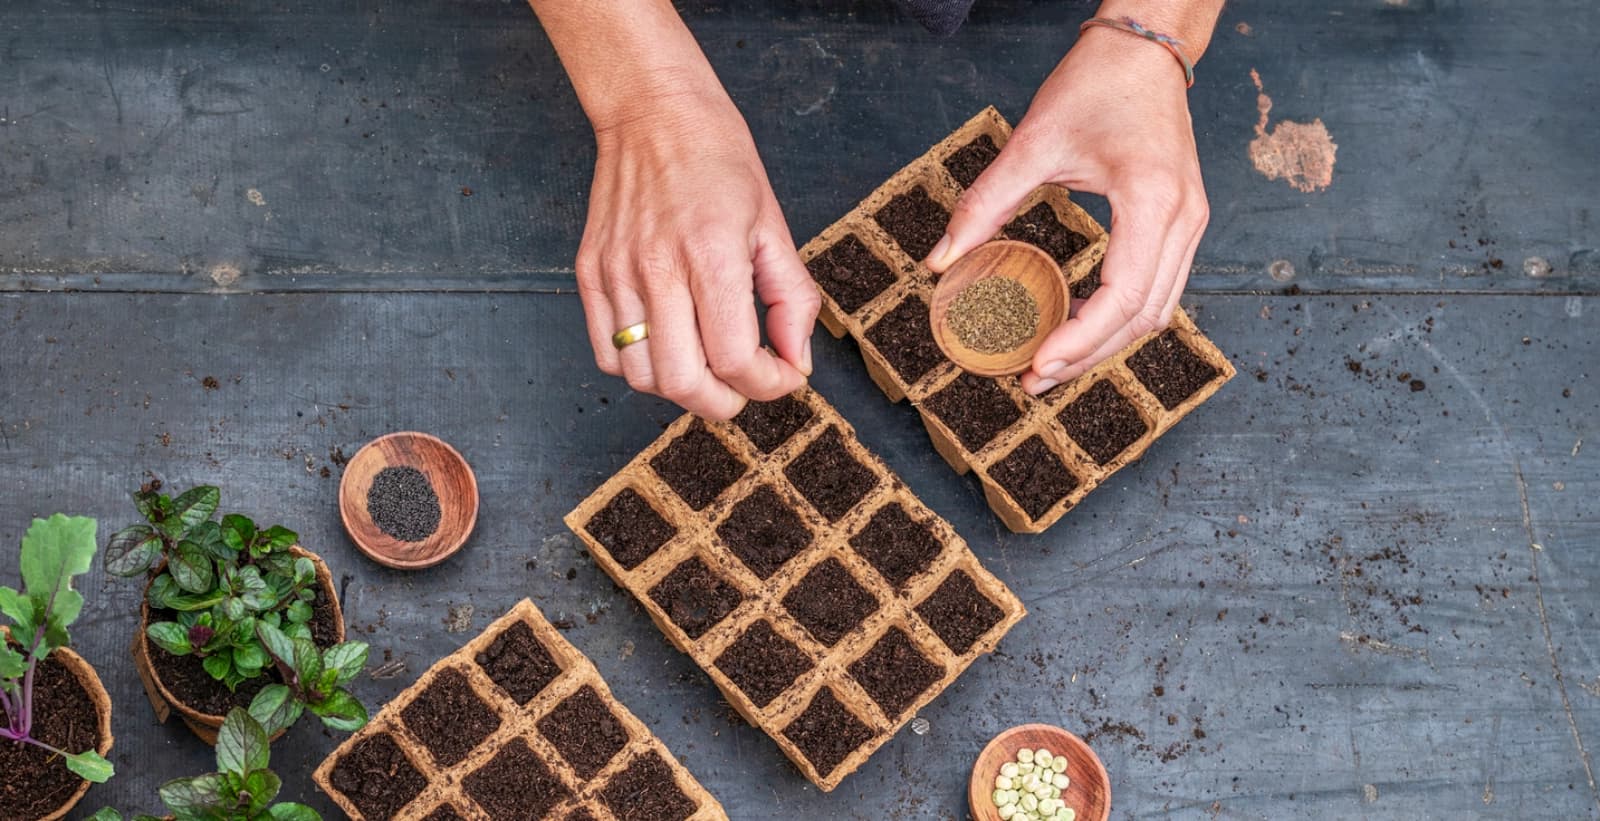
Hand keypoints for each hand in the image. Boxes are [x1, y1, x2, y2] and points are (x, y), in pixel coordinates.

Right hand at [576, 87, 817, 418]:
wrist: (654, 113)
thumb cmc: (719, 161)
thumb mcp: (774, 226)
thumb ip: (792, 299)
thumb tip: (796, 361)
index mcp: (712, 255)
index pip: (736, 360)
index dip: (767, 385)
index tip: (782, 373)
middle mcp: (657, 269)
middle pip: (684, 383)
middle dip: (725, 402)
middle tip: (745, 384)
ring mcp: (616, 273)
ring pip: (642, 378)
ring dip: (682, 387)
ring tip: (707, 362)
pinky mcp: (589, 273)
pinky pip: (607, 353)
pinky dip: (641, 367)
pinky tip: (668, 343)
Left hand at [926, 25, 1209, 394]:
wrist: (1143, 49)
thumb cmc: (1097, 83)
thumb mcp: (1031, 141)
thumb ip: (985, 203)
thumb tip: (942, 261)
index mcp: (1151, 198)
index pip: (1123, 296)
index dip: (1080, 339)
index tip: (1037, 364)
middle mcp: (1183, 218)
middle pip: (1144, 316)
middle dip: (1088, 355)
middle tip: (1032, 378)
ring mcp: (1191, 222)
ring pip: (1157, 310)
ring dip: (1106, 341)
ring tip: (1050, 359)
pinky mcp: (1184, 222)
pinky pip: (1159, 288)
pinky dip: (1120, 315)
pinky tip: (1075, 319)